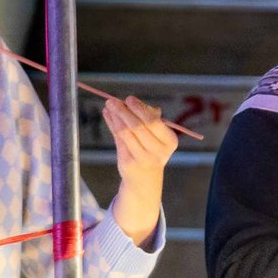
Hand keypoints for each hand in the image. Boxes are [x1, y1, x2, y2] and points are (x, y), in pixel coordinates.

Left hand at [103, 95, 178, 245]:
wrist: (146, 178)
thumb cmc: (152, 149)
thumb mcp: (157, 135)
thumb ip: (147, 118)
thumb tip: (128, 102)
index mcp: (170, 141)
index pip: (153, 122)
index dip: (139, 109)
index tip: (129, 99)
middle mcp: (159, 152)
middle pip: (138, 127)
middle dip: (123, 111)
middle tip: (112, 100)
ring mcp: (143, 159)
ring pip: (125, 133)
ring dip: (115, 117)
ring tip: (108, 106)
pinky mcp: (128, 163)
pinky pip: (118, 140)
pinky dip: (112, 125)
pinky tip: (108, 116)